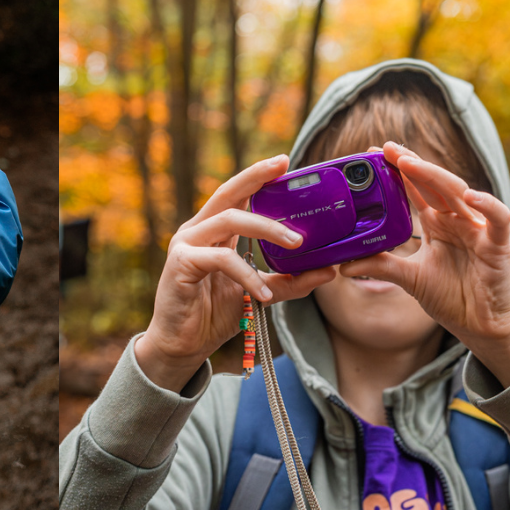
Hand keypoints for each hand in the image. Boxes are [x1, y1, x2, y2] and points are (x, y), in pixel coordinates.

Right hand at [134, 155, 337, 392]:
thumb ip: (288, 280)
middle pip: (228, 193)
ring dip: (267, 228)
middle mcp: (196, 231)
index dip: (258, 176)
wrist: (182, 347)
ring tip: (297, 244)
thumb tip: (328, 271)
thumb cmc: (213, 317)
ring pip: (230, 220)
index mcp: (212, 231)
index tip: (285, 162)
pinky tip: (263, 294)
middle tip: (286, 169)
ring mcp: (185, 245)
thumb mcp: (258, 294)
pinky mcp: (180, 265)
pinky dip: (247, 275)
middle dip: (256, 178)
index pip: (236, 194)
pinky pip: (222, 260)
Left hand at [339, 142, 509, 388]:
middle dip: (413, 165)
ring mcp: (478, 229)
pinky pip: (497, 217)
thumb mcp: (408, 279)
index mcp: (438, 223)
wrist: (480, 325)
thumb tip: (342, 265)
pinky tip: (469, 196)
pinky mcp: (498, 244)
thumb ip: (380, 267)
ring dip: (437, 177)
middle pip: (435, 184)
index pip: (417, 189)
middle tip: (388, 149)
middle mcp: (458, 219)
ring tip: (412, 164)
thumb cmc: (450, 297)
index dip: (399, 171)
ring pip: (460, 193)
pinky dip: (486, 205)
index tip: (374, 154)